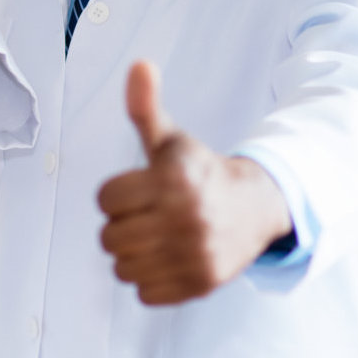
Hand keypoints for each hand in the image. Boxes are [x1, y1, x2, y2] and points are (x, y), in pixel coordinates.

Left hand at [96, 61, 293, 305]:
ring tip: (158, 237)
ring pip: (122, 267)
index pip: (104, 198)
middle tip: (150, 215)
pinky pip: (144, 293)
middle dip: (123, 225)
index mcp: (173, 179)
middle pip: (108, 236)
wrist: (254, 208)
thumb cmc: (199, 172)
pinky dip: (150, 280)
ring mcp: (195, 254)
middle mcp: (186, 217)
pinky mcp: (200, 285)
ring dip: (133, 254)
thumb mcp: (171, 140)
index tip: (140, 189)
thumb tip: (139, 65)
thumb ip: (145, 107)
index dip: (117, 194)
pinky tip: (170, 259)